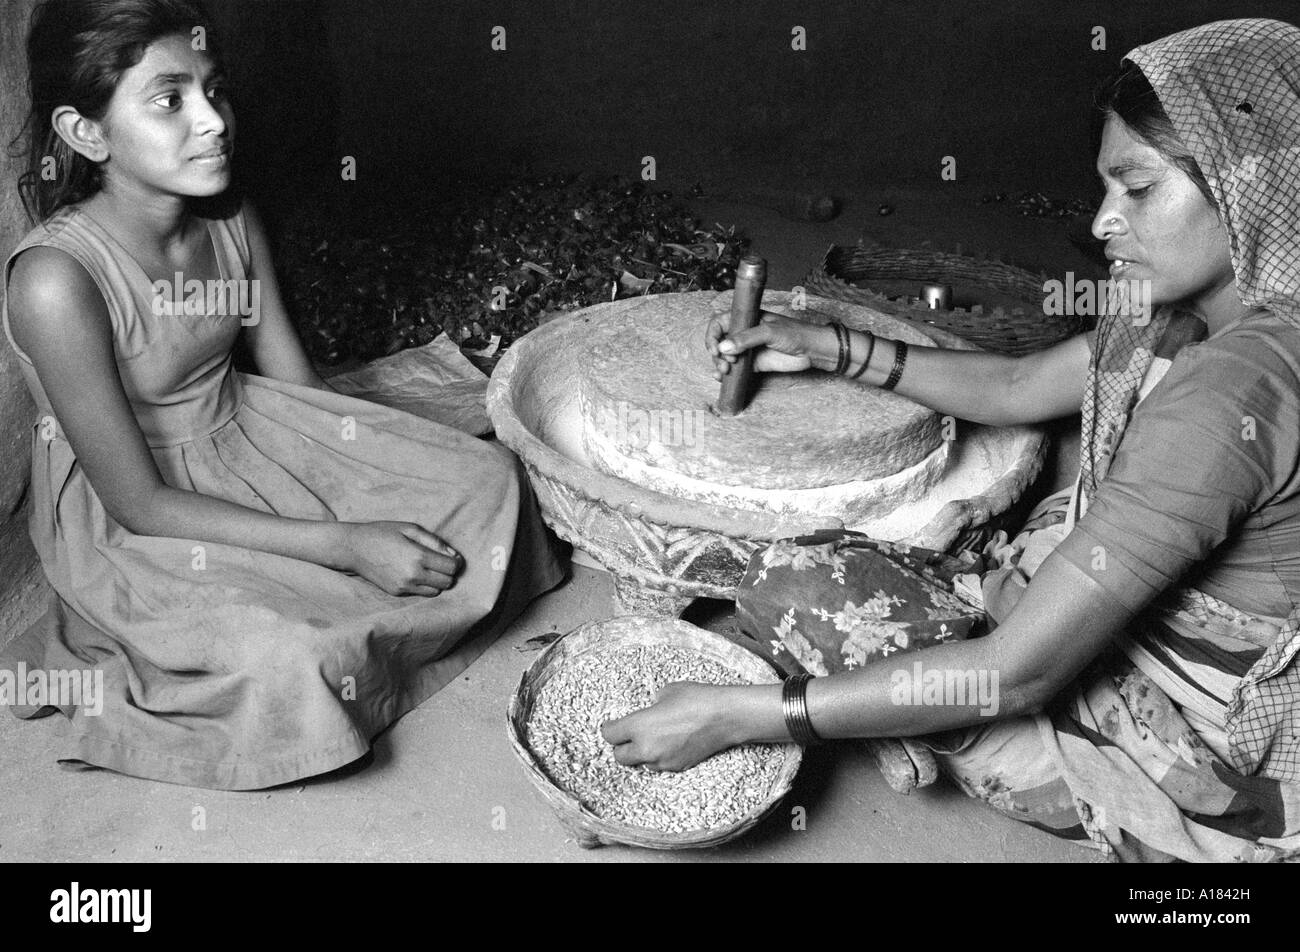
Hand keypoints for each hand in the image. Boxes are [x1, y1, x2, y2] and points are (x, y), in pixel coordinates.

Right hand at [341, 521, 462, 595]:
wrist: (353, 548)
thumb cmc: (382, 533)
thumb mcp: (410, 529)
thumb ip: (434, 542)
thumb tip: (454, 555)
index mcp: (418, 556)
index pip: (451, 568)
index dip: (455, 562)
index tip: (451, 556)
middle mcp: (413, 575)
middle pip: (447, 582)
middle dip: (448, 572)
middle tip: (441, 562)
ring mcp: (404, 586)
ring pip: (436, 591)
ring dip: (437, 581)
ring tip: (428, 568)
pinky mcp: (397, 593)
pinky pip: (421, 593)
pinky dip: (424, 585)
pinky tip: (416, 573)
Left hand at [601, 682, 736, 771]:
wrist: (725, 717)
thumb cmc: (696, 699)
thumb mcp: (666, 691)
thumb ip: (651, 704)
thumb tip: (650, 709)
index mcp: (638, 726)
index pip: (610, 735)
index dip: (609, 728)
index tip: (612, 724)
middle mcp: (646, 748)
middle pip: (619, 756)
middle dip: (621, 745)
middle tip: (628, 734)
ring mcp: (662, 761)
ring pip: (640, 763)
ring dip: (640, 754)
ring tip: (652, 739)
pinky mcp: (678, 767)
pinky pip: (658, 766)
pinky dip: (658, 758)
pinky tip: (668, 744)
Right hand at [705, 309, 825, 378]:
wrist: (812, 351)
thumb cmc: (795, 334)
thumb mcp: (769, 332)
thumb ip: (746, 339)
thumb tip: (723, 347)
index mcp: (746, 319)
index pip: (719, 323)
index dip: (712, 335)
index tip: (715, 348)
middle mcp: (744, 333)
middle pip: (718, 342)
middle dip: (716, 354)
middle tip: (725, 364)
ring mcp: (747, 349)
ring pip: (724, 357)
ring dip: (719, 365)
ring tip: (724, 372)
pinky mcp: (752, 364)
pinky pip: (734, 369)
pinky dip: (725, 375)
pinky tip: (721, 379)